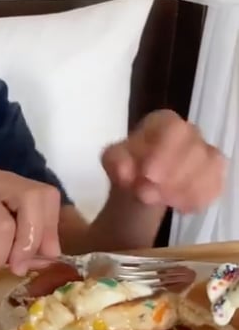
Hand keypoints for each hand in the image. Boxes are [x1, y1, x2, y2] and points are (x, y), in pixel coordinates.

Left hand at [101, 110, 225, 213]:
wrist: (142, 183)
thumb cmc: (129, 165)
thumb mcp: (113, 161)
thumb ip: (116, 163)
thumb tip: (124, 172)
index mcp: (164, 122)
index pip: (174, 129)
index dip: (165, 152)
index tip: (148, 176)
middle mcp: (190, 133)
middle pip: (195, 150)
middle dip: (173, 177)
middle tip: (148, 195)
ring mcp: (206, 153)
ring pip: (210, 168)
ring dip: (184, 190)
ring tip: (160, 201)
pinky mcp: (215, 175)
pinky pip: (215, 186)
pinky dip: (197, 199)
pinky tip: (180, 207)